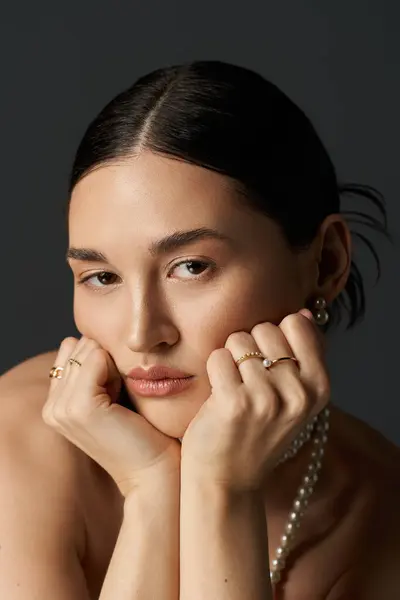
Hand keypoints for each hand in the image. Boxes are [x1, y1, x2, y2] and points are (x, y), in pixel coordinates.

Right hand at [42, 337, 180, 497]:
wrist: (152, 468)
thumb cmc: (140, 429)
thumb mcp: (109, 393)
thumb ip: (90, 367)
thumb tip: (82, 336)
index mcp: (54, 403)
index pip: (72, 347)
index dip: (102, 360)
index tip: (116, 392)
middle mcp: (51, 406)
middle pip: (80, 346)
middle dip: (107, 361)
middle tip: (120, 398)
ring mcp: (61, 408)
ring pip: (89, 350)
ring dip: (114, 366)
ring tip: (121, 400)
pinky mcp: (80, 407)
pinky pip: (97, 359)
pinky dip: (117, 370)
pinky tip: (122, 398)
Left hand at [180, 309, 329, 491]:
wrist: (228, 480)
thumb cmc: (257, 432)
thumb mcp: (293, 397)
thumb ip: (303, 354)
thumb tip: (302, 312)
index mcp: (320, 387)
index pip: (295, 323)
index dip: (275, 338)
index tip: (269, 365)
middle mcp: (299, 393)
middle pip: (264, 328)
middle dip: (250, 348)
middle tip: (248, 382)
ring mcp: (268, 398)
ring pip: (239, 340)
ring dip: (230, 360)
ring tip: (235, 390)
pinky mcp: (235, 403)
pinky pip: (218, 356)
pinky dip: (213, 371)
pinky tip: (219, 395)